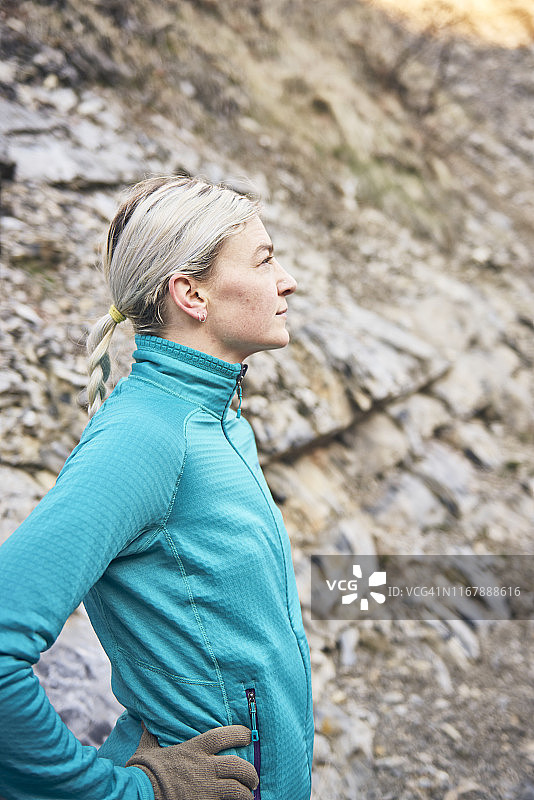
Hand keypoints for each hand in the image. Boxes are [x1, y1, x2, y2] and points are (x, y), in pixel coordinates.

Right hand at [126, 723, 258, 799]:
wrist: (139, 794)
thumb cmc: (144, 772)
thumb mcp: (147, 749)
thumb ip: (151, 736)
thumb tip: (143, 722)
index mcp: (193, 749)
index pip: (222, 736)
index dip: (238, 733)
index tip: (247, 735)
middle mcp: (204, 767)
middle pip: (238, 766)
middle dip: (250, 772)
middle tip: (253, 778)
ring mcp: (206, 788)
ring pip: (237, 789)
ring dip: (246, 793)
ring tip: (248, 795)